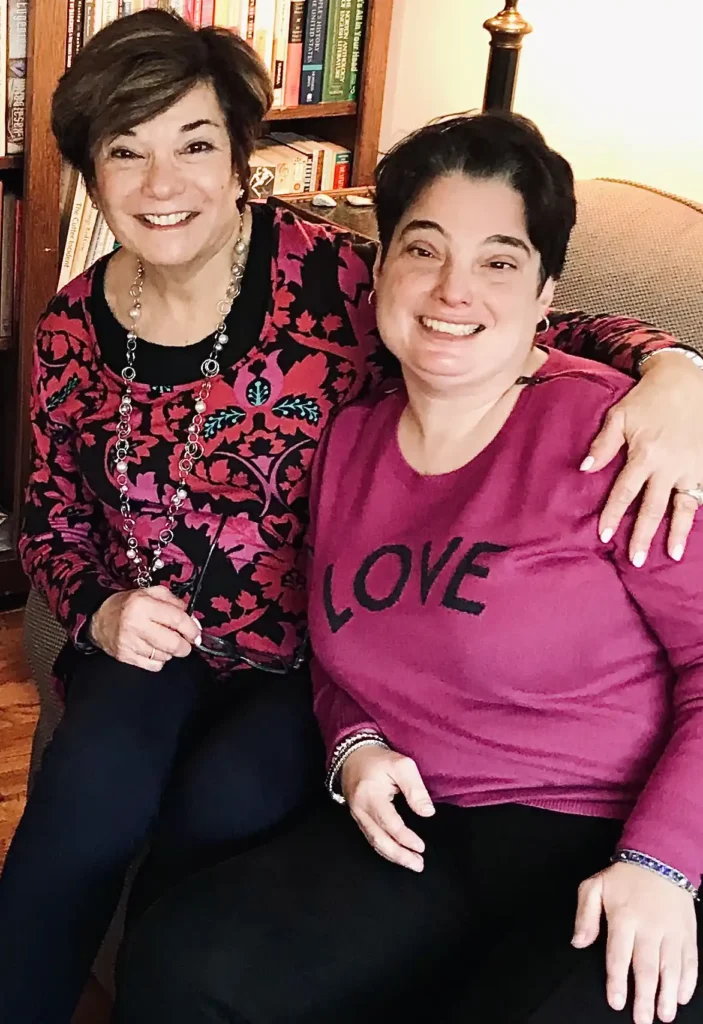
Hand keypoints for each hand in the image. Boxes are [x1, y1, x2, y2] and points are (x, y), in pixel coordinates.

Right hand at [89, 586, 201, 671]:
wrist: (98, 618)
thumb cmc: (127, 605)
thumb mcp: (150, 593)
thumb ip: (174, 602)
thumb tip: (192, 620)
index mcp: (143, 604)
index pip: (177, 619)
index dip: (192, 629)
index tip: (196, 634)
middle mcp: (135, 624)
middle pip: (173, 643)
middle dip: (185, 645)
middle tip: (185, 642)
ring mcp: (129, 642)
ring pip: (165, 656)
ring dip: (170, 651)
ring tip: (163, 641)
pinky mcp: (125, 656)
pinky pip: (154, 665)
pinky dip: (159, 660)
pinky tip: (154, 650)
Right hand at [341, 745, 434, 871]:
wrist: (352, 755)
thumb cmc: (378, 759)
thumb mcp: (402, 765)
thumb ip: (415, 789)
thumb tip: (427, 813)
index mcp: (371, 796)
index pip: (390, 824)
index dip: (406, 838)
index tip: (421, 847)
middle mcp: (361, 809)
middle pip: (379, 840)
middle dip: (399, 855)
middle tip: (418, 865)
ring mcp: (357, 815)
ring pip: (374, 842)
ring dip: (393, 856)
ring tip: (412, 863)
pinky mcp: (358, 817)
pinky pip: (371, 838)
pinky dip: (385, 849)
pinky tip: (396, 853)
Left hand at [573, 862, 697, 1023]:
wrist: (660, 859)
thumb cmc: (624, 878)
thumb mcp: (594, 886)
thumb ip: (584, 915)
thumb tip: (578, 943)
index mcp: (624, 917)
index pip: (619, 955)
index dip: (617, 980)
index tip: (617, 1002)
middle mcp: (649, 927)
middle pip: (647, 967)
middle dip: (645, 996)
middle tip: (642, 1020)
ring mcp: (671, 931)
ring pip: (671, 968)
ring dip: (669, 994)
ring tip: (665, 1016)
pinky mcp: (688, 933)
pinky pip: (690, 960)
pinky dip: (689, 980)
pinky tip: (683, 996)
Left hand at [581, 353, 702, 563]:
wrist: (685, 381)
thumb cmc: (647, 400)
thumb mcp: (620, 416)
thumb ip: (603, 445)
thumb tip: (584, 470)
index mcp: (645, 454)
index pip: (625, 492)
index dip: (614, 514)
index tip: (605, 535)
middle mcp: (669, 466)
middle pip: (654, 507)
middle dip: (644, 535)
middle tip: (636, 559)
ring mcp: (691, 468)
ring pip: (683, 507)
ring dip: (678, 532)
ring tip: (673, 555)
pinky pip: (701, 495)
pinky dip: (696, 513)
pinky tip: (692, 532)